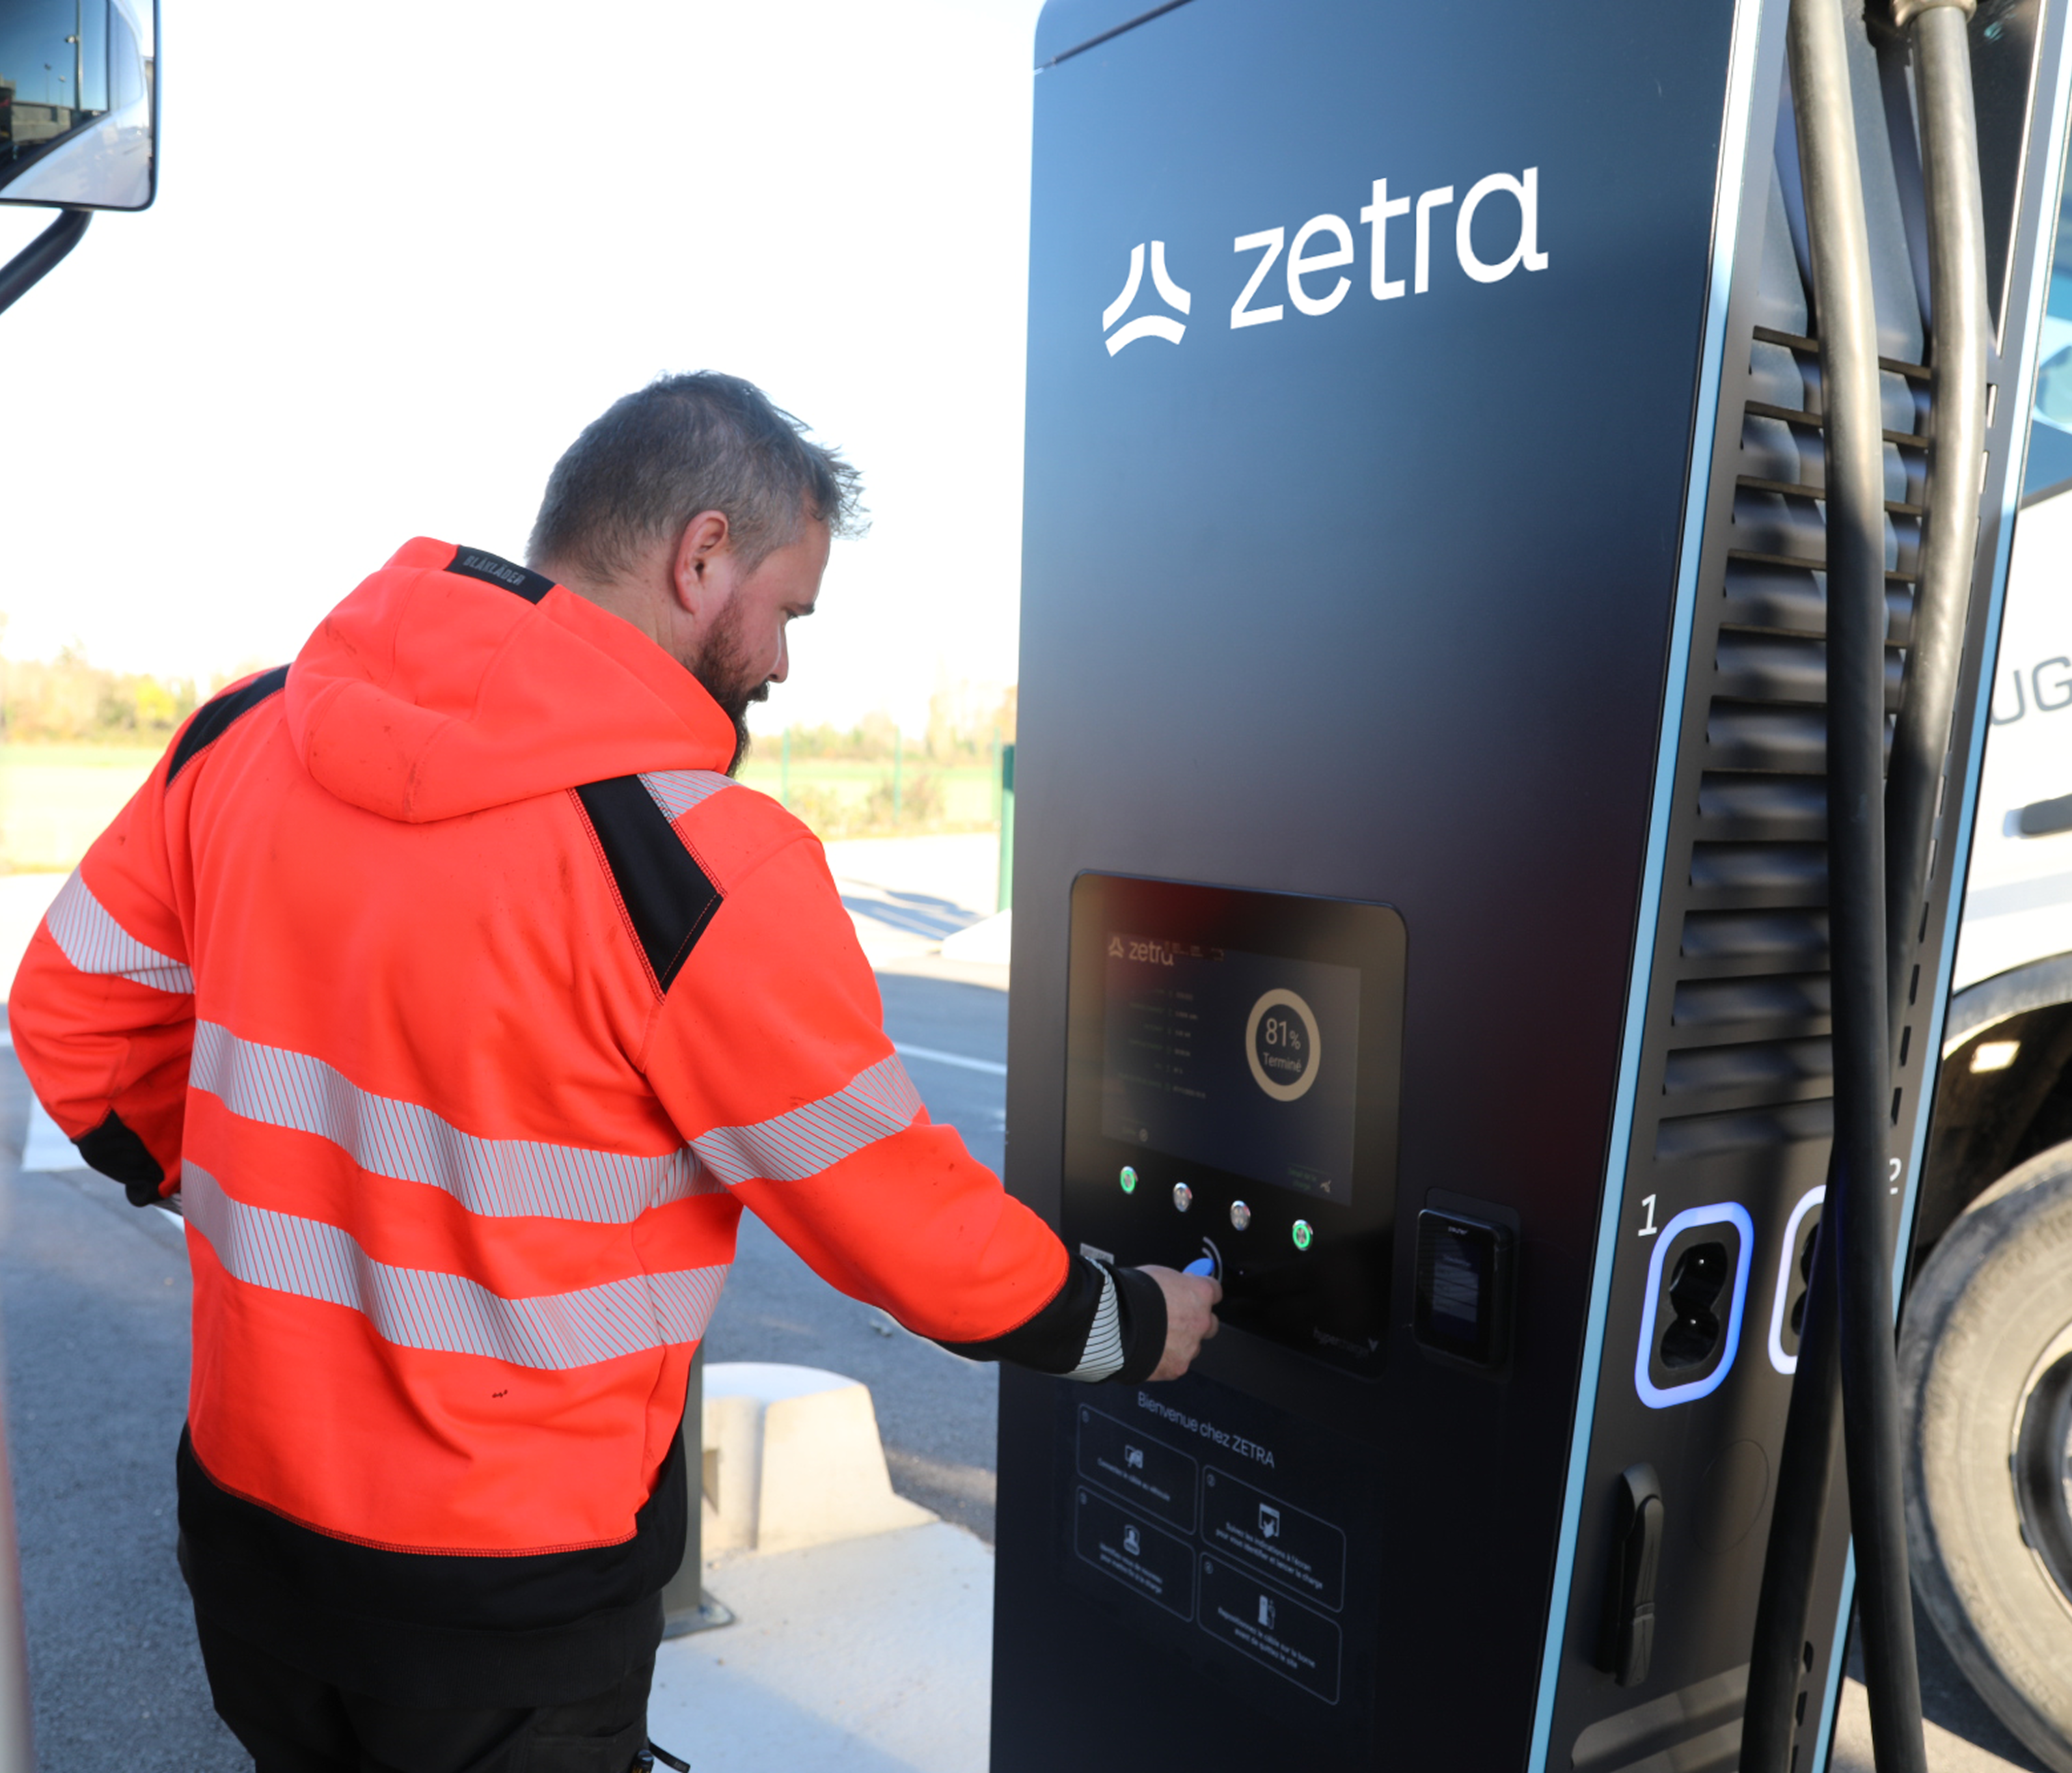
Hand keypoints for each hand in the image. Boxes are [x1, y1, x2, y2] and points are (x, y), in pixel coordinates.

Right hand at [1139, 1265, 1221, 1380]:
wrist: (1114, 1324)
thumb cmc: (1131, 1296)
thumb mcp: (1157, 1274)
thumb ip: (1174, 1284)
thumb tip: (1175, 1288)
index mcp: (1199, 1293)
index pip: (1215, 1291)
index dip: (1200, 1293)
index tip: (1192, 1294)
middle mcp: (1201, 1321)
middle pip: (1210, 1322)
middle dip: (1196, 1320)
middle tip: (1175, 1318)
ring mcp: (1191, 1346)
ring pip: (1193, 1345)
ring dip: (1181, 1342)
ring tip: (1156, 1336)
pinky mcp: (1177, 1367)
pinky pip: (1177, 1362)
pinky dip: (1166, 1358)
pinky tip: (1149, 1349)